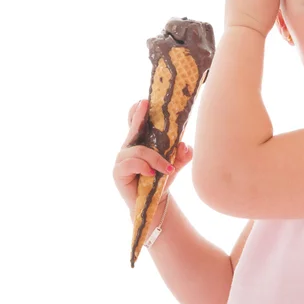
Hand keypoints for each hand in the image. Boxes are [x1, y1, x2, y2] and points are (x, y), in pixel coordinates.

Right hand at [112, 99, 192, 214]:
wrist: (155, 203)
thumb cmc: (161, 180)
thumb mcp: (176, 165)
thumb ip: (183, 155)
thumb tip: (185, 146)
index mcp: (141, 142)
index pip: (136, 123)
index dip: (137, 111)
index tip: (144, 100)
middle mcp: (129, 147)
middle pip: (133, 128)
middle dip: (139, 116)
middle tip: (144, 104)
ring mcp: (122, 159)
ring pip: (139, 150)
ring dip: (156, 159)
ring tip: (168, 170)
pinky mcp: (118, 172)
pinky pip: (131, 163)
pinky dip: (144, 166)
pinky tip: (152, 173)